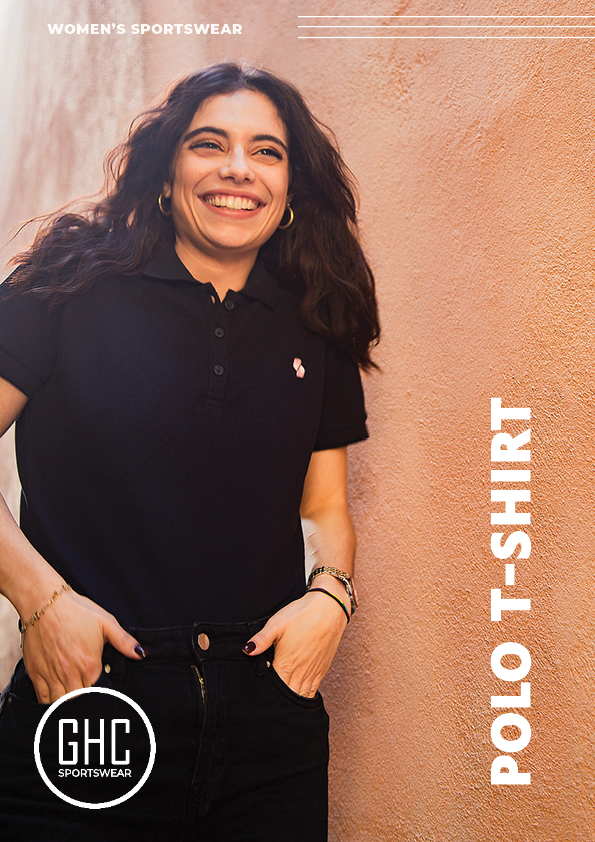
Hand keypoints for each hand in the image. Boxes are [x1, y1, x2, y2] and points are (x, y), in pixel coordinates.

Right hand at [21, 588, 143, 702]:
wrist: (45, 602)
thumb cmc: (76, 611)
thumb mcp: (106, 622)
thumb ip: (123, 641)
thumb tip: (140, 653)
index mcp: (90, 665)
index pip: (98, 692)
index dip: (100, 692)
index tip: (100, 689)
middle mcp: (70, 674)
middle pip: (78, 700)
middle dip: (84, 700)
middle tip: (86, 692)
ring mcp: (52, 675)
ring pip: (60, 703)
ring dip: (67, 702)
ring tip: (72, 694)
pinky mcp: (36, 673)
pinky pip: (42, 699)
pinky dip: (49, 702)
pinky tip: (54, 698)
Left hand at [242, 589, 348, 697]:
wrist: (330, 608)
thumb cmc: (302, 614)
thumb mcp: (277, 623)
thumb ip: (261, 639)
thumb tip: (246, 650)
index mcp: (286, 663)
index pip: (273, 688)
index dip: (265, 693)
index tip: (258, 695)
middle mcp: (300, 672)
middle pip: (287, 696)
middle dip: (277, 701)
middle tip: (267, 703)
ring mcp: (312, 672)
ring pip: (300, 696)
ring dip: (291, 701)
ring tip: (281, 705)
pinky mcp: (322, 670)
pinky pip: (312, 691)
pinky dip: (304, 697)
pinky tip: (298, 696)